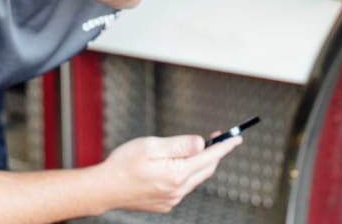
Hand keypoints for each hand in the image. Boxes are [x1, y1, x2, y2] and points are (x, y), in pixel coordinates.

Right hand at [97, 134, 241, 212]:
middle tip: (214, 137)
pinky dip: (185, 175)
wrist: (104, 189)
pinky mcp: (165, 204)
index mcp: (177, 174)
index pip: (209, 158)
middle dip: (213, 153)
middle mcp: (178, 190)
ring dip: (198, 164)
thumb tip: (201, 144)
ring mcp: (172, 200)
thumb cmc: (123, 164)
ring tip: (188, 150)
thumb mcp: (152, 145)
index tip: (237, 138)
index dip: (224, 146)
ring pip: (194, 179)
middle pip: (206, 169)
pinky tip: (173, 166)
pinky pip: (183, 187)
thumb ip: (179, 145)